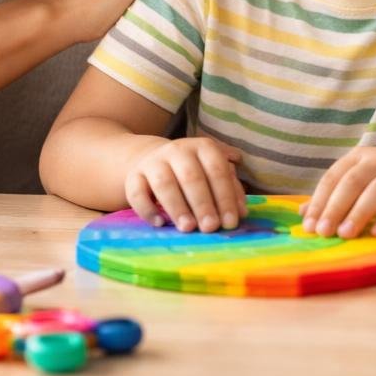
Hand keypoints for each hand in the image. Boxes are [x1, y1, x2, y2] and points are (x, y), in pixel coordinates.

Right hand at [125, 136, 248, 232]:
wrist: (153, 159)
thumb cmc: (193, 170)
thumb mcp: (213, 172)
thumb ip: (230, 188)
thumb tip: (242, 211)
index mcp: (203, 147)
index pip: (217, 171)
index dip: (225, 197)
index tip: (230, 222)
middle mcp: (177, 150)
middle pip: (191, 177)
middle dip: (203, 204)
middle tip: (211, 227)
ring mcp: (153, 162)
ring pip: (164, 184)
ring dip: (177, 207)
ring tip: (188, 228)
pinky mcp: (134, 176)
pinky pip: (137, 193)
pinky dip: (147, 209)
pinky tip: (160, 223)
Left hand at [301, 146, 375, 238]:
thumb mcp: (365, 184)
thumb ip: (337, 196)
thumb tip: (302, 214)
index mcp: (361, 157)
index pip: (334, 176)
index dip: (319, 200)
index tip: (308, 225)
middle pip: (354, 181)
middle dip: (336, 207)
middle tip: (323, 232)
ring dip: (360, 213)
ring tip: (345, 234)